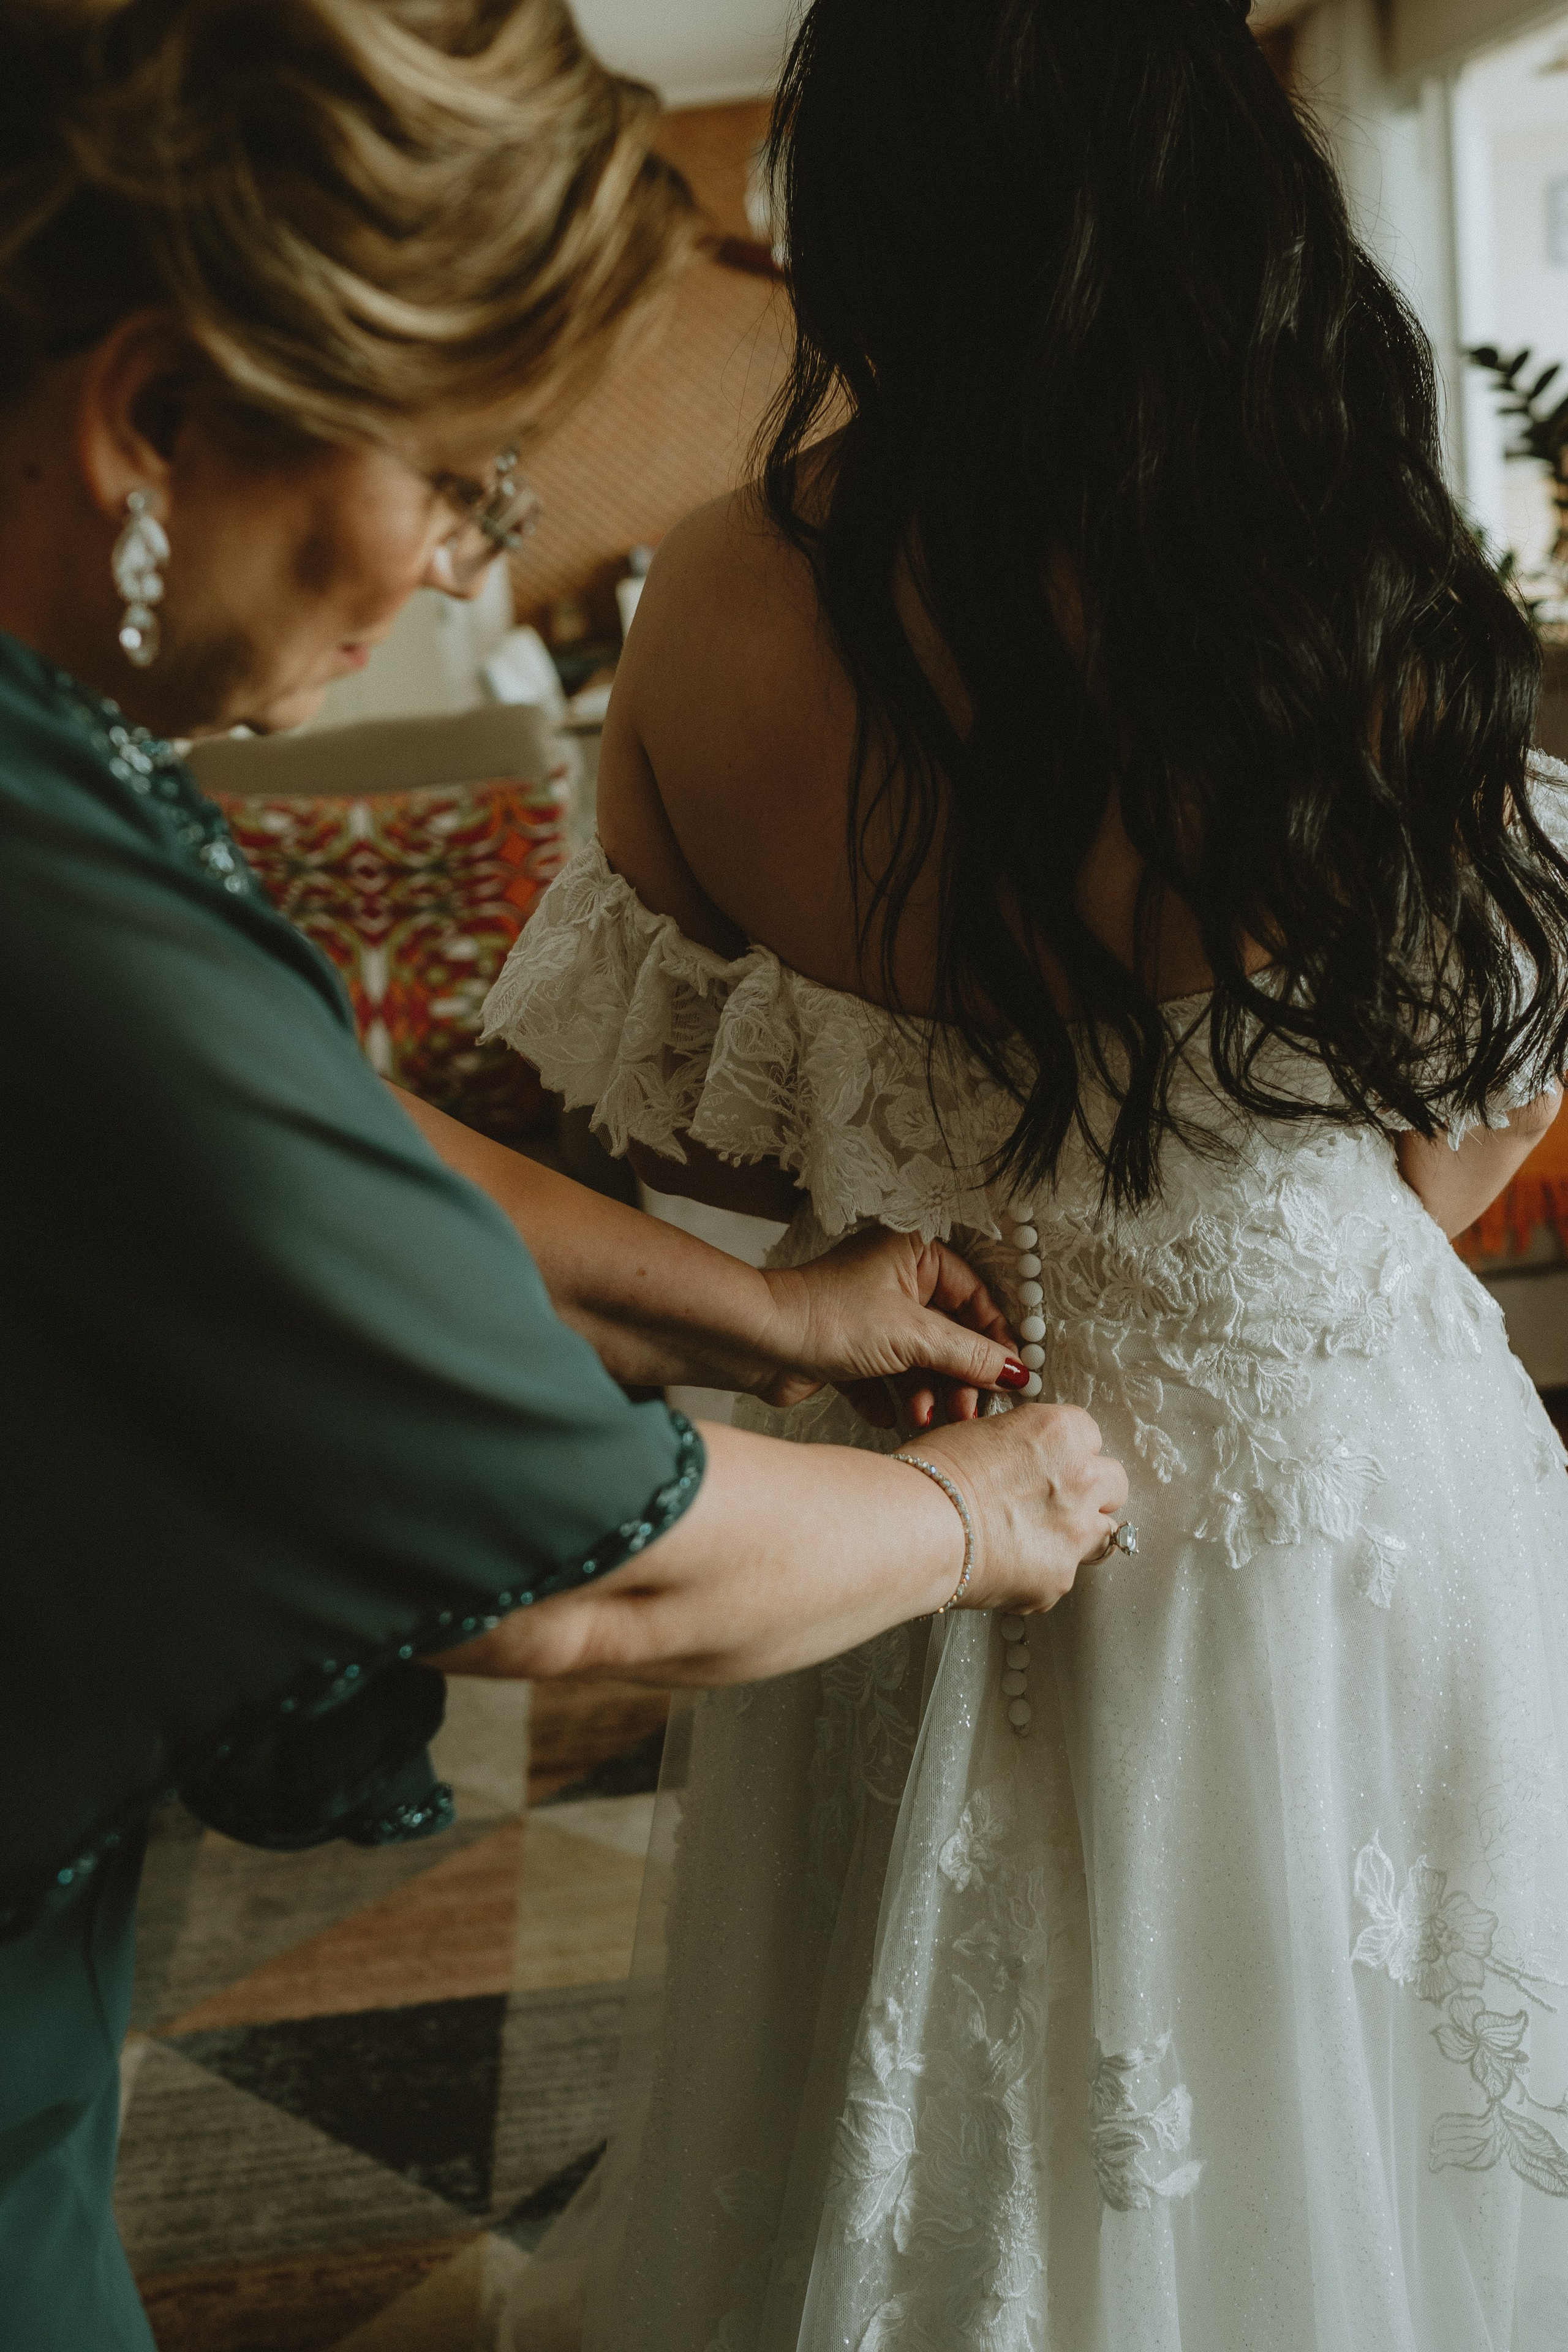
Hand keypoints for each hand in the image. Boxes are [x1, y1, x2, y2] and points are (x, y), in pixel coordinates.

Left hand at [754, 1226, 1028, 1422]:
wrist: (756, 1341)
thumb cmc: (828, 1317)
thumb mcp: (913, 1336)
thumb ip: (969, 1355)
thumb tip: (1017, 1370)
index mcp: (912, 1256)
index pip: (972, 1297)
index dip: (991, 1339)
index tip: (1008, 1377)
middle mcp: (891, 1280)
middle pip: (946, 1333)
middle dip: (956, 1376)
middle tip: (966, 1411)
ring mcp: (867, 1315)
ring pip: (914, 1359)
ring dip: (923, 1393)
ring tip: (923, 1418)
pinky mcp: (845, 1349)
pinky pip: (881, 1376)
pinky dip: (888, 1398)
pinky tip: (887, 1416)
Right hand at [918, 1402, 1129, 1614]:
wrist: (915, 1527)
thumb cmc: (931, 1476)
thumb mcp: (977, 1434)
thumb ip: (1017, 1446)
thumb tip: (1018, 1459)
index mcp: (1061, 1432)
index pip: (1090, 1437)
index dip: (1067, 1452)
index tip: (1051, 1463)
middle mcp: (1081, 1477)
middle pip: (1113, 1484)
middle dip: (1090, 1492)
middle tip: (1053, 1502)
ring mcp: (1075, 1532)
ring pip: (1102, 1533)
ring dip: (1076, 1535)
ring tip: (1032, 1539)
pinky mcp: (1059, 1578)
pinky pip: (1062, 1575)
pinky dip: (1040, 1573)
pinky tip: (1007, 1566)